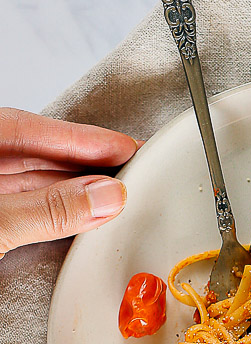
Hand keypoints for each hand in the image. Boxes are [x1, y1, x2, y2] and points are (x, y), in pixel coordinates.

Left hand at [0, 107, 137, 255]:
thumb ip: (49, 209)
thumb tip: (103, 196)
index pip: (30, 130)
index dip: (83, 138)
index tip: (125, 147)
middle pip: (38, 154)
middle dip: (87, 163)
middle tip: (130, 169)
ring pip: (33, 182)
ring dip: (76, 189)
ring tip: (113, 195)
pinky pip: (27, 208)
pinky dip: (58, 210)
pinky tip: (80, 214)